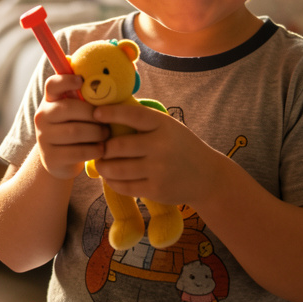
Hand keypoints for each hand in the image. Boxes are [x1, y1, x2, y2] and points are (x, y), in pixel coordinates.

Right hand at [33, 74, 108, 179]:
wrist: (61, 160)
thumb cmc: (78, 127)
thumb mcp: (81, 110)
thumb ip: (91, 92)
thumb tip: (125, 61)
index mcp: (50, 100)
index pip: (53, 84)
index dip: (66, 80)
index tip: (82, 81)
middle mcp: (43, 116)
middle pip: (69, 108)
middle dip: (93, 115)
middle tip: (107, 121)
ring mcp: (43, 137)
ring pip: (75, 131)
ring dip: (97, 133)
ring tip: (106, 134)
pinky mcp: (50, 157)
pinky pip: (77, 151)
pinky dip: (94, 150)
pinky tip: (101, 149)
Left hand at [90, 103, 224, 206]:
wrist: (207, 176)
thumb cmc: (180, 146)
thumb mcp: (169, 126)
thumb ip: (144, 121)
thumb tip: (108, 111)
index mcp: (163, 125)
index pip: (132, 115)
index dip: (111, 113)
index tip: (95, 114)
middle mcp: (161, 146)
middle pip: (118, 145)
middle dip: (102, 147)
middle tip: (97, 146)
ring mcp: (158, 170)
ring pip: (117, 168)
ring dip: (103, 166)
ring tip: (100, 163)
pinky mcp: (156, 189)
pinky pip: (124, 186)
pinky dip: (112, 181)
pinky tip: (111, 177)